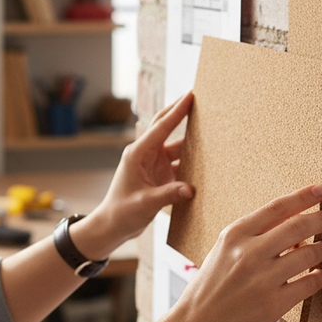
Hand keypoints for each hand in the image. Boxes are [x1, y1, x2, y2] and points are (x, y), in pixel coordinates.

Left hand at [71, 93, 195, 258]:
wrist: (112, 226)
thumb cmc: (122, 212)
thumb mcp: (144, 203)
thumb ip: (168, 195)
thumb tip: (191, 189)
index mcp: (137, 154)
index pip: (161, 127)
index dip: (177, 111)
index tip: (190, 95)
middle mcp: (145, 154)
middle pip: (165, 127)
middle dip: (180, 112)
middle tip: (197, 97)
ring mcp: (152, 164)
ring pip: (175, 147)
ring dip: (190, 140)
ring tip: (209, 129)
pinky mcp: (159, 175)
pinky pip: (178, 163)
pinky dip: (190, 161)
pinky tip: (205, 159)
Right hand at [169, 184, 321, 321]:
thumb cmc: (209, 288)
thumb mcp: (222, 252)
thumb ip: (252, 237)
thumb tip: (294, 226)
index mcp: (234, 235)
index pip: (277, 207)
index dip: (303, 196)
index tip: (320, 189)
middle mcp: (249, 253)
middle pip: (299, 226)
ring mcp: (262, 279)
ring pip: (310, 253)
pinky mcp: (274, 304)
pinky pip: (310, 283)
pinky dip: (319, 277)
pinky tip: (317, 275)